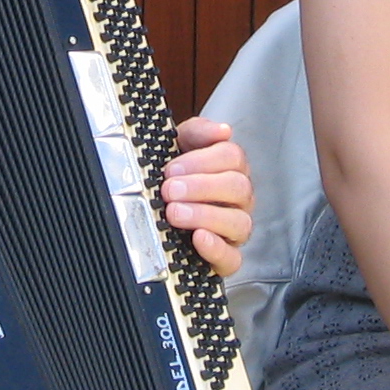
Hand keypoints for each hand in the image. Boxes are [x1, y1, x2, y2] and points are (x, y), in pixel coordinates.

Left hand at [161, 118, 252, 277]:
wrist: (149, 215)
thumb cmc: (173, 178)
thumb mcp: (178, 147)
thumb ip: (197, 133)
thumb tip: (222, 130)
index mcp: (230, 169)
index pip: (233, 157)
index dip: (202, 161)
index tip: (171, 169)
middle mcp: (238, 199)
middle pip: (238, 187)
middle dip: (201, 187)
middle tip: (169, 190)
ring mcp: (234, 230)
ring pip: (239, 222)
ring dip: (205, 215)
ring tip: (174, 213)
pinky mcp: (225, 259)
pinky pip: (233, 259)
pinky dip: (216, 249)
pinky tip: (198, 238)